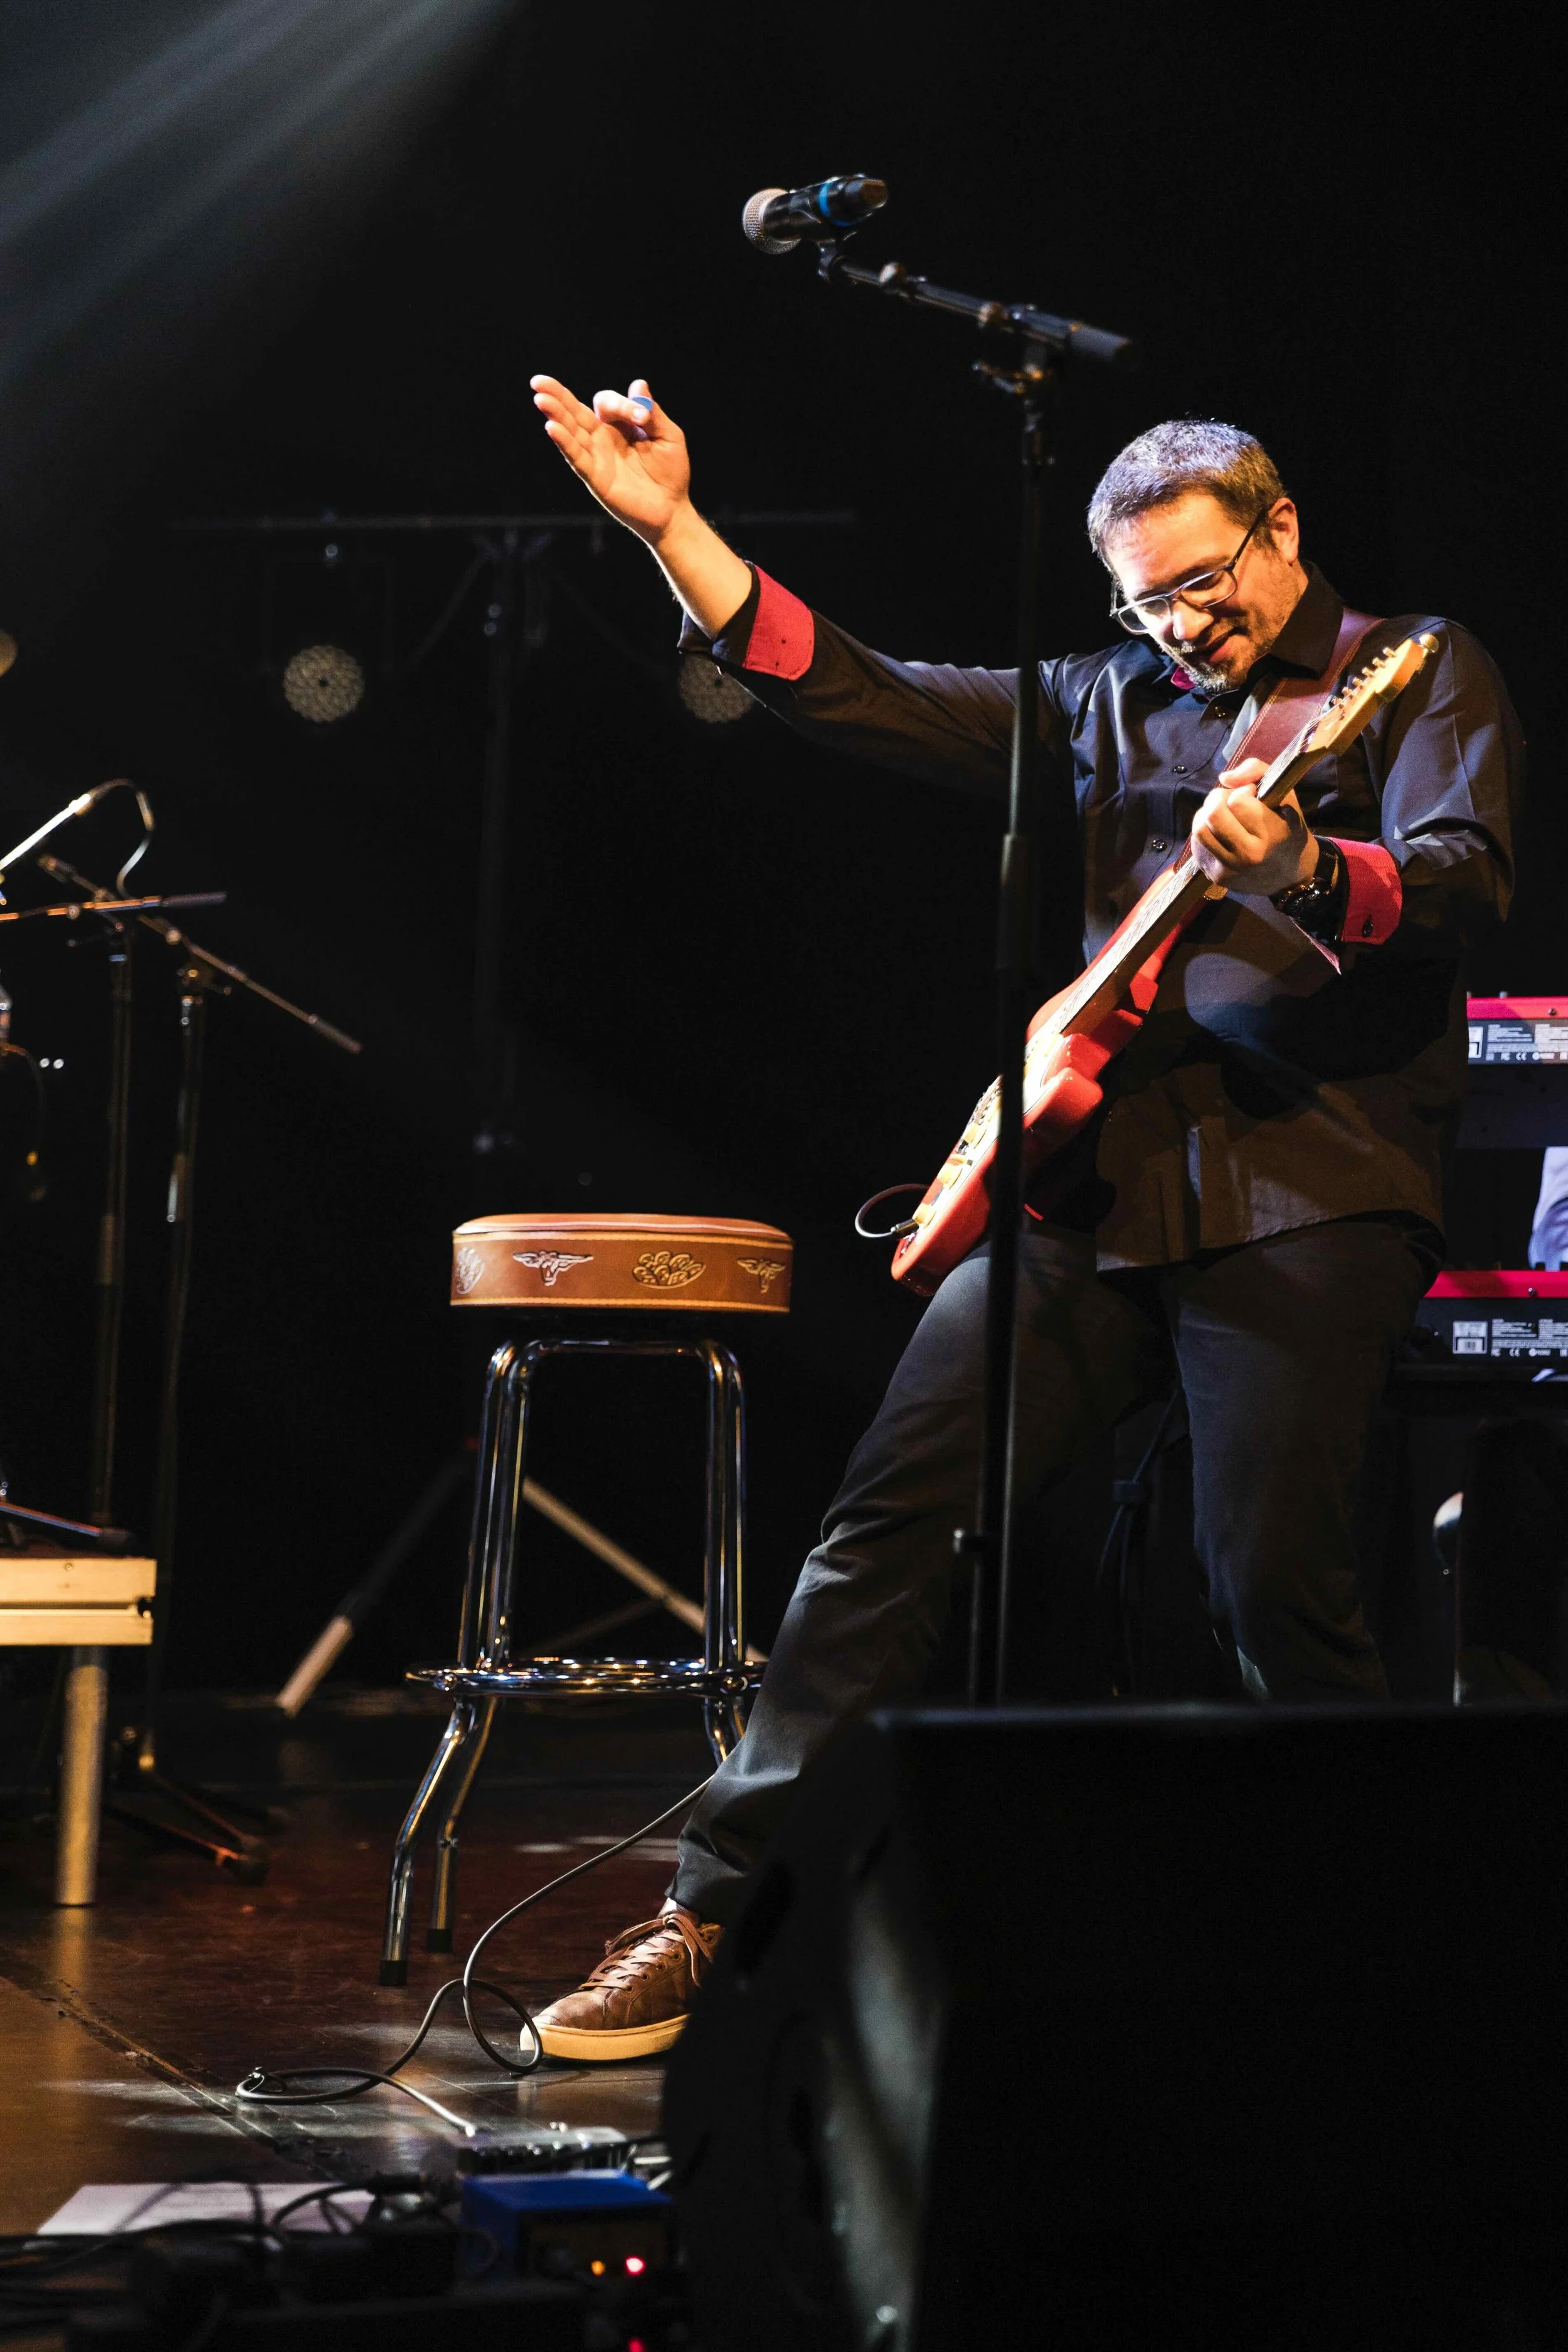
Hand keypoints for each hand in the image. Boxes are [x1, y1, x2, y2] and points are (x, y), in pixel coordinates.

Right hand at [530, 374, 691, 544]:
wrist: (672, 509)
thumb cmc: (671, 472)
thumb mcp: (668, 435)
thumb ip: (652, 412)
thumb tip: (638, 384)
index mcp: (618, 425)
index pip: (607, 403)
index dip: (622, 405)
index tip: (643, 418)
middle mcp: (602, 439)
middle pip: (575, 412)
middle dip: (558, 395)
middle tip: (538, 381)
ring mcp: (596, 458)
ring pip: (571, 432)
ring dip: (556, 415)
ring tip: (540, 398)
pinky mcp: (595, 478)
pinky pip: (577, 458)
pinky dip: (565, 443)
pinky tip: (552, 427)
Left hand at [1190, 759, 1318, 896]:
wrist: (1287, 873)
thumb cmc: (1285, 826)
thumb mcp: (1285, 794)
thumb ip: (1257, 771)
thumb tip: (1225, 778)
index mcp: (1272, 834)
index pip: (1238, 801)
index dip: (1243, 791)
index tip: (1253, 795)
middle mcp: (1250, 855)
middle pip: (1213, 814)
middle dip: (1219, 798)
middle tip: (1231, 801)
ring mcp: (1230, 869)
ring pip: (1199, 828)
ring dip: (1206, 814)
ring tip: (1222, 815)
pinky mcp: (1215, 876)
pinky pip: (1197, 844)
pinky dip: (1205, 831)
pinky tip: (1219, 833)